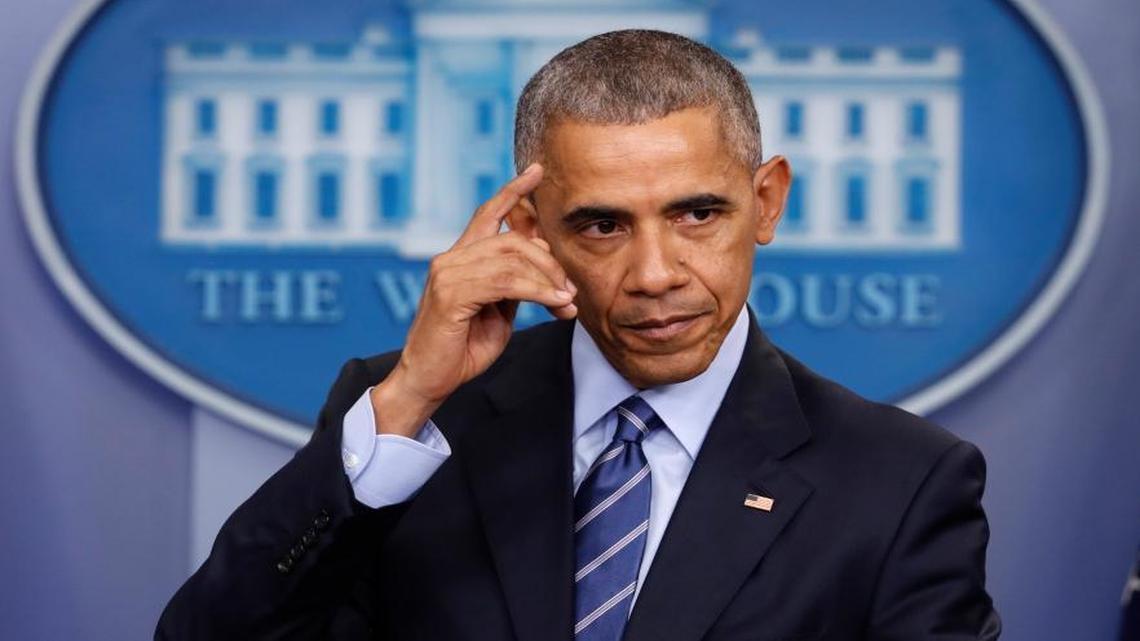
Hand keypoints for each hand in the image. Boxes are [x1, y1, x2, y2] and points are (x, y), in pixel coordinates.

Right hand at [370, 163, 576, 435]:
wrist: (428, 381)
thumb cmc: (461, 349)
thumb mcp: (498, 311)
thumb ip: (515, 285)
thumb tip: (545, 265)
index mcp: (460, 259)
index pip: (487, 214)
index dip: (512, 192)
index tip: (537, 171)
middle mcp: (450, 259)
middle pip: (512, 239)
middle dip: (549, 261)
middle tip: (571, 289)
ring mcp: (447, 273)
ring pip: (511, 258)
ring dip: (547, 279)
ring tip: (567, 301)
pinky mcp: (450, 293)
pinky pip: (504, 281)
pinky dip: (536, 291)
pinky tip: (554, 304)